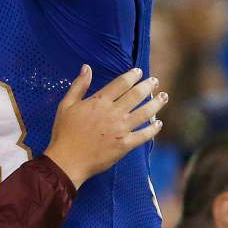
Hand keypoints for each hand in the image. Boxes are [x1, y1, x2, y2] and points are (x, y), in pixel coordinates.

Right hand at [44, 65, 166, 189]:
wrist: (68, 159)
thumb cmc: (64, 132)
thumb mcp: (66, 105)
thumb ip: (79, 86)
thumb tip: (86, 68)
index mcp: (99, 102)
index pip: (121, 84)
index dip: (131, 76)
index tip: (138, 71)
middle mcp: (113, 113)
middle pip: (136, 95)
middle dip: (148, 86)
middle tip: (155, 81)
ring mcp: (121, 129)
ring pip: (145, 113)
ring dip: (156, 103)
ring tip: (163, 97)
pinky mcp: (125, 145)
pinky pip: (144, 135)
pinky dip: (153, 129)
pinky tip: (158, 123)